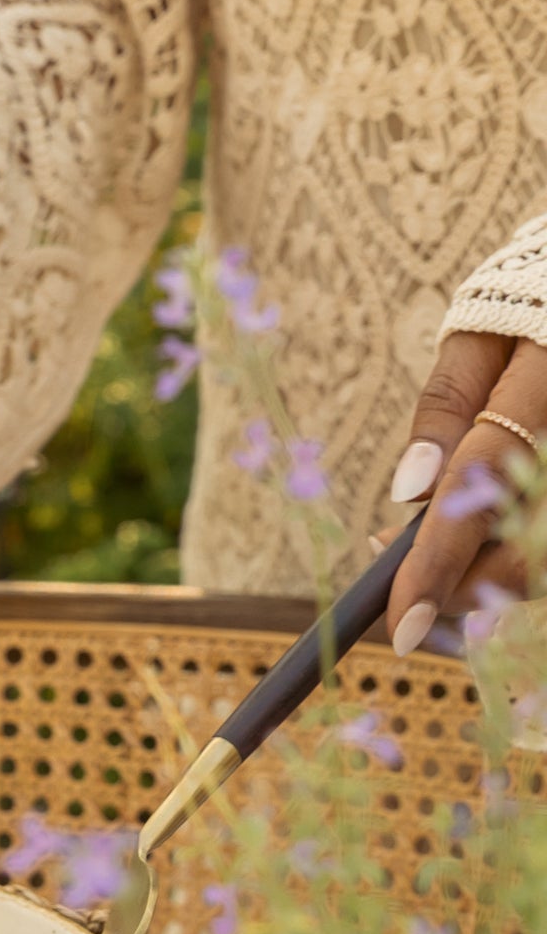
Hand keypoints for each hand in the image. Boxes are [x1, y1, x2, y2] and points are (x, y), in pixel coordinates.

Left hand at [385, 330, 546, 649]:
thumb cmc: (526, 309)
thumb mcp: (478, 339)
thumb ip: (446, 411)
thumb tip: (409, 491)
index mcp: (546, 380)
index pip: (482, 481)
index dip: (440, 561)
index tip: (402, 623)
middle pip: (528, 547)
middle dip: (462, 587)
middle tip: (406, 594)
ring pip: (545, 561)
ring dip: (490, 581)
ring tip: (440, 565)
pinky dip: (518, 560)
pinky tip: (482, 546)